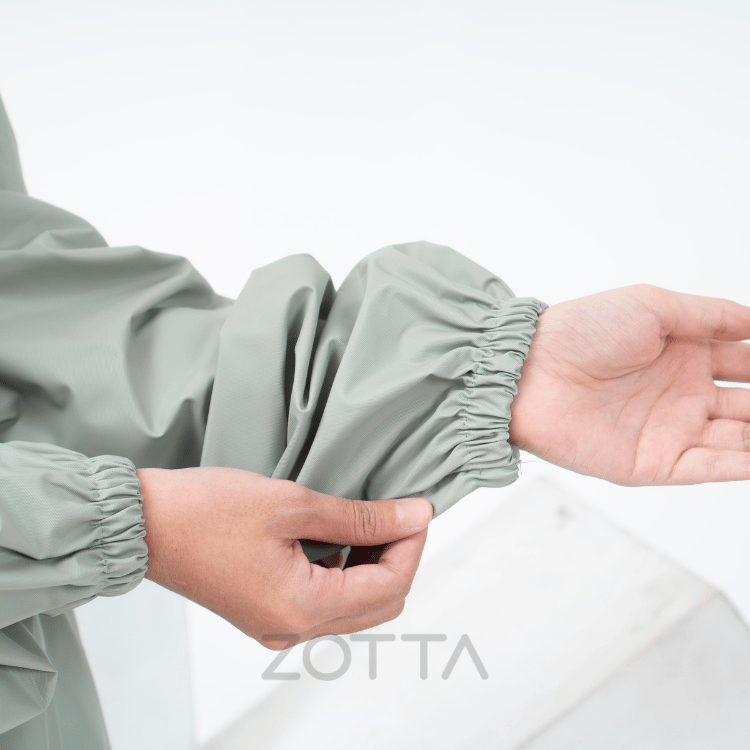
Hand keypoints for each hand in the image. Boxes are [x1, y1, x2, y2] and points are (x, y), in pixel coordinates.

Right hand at [136, 466, 432, 648]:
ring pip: (353, 607)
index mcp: (302, 609)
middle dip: (398, 558)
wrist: (145, 524)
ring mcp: (277, 625)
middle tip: (397, 514)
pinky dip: (343, 571)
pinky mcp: (265, 611)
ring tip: (367, 520)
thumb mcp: (293, 504)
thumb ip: (361, 516)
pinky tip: (337, 536)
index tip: (417, 508)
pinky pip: (324, 603)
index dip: (412, 544)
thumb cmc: (206, 510)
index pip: (389, 586)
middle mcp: (292, 628)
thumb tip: (415, 516)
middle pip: (378, 605)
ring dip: (371, 565)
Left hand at [508, 283, 749, 484]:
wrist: (526, 372)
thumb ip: (711, 315)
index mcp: (685, 353)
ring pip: (743, 438)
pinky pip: (715, 467)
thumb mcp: (652, 307)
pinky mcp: (654, 463)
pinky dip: (749, 464)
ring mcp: (672, 429)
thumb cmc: (580, 331)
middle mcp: (684, 393)